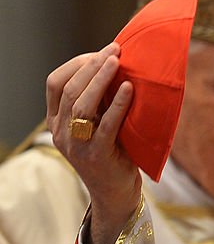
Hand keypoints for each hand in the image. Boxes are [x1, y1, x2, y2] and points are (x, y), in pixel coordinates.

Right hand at [46, 42, 140, 243]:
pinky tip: (128, 88)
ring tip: (118, 60)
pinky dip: (117, 104)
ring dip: (100, 78)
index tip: (101, 52)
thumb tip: (115, 63)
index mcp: (57, 122)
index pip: (55, 83)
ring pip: (81, 103)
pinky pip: (105, 125)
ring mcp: (76, 146)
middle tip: (114, 49)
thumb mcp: (98, 124)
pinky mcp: (96, 156)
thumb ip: (98, 101)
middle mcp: (61, 133)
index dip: (77, 64)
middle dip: (92, 65)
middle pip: (69, 89)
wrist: (116, 195)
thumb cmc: (113, 153)